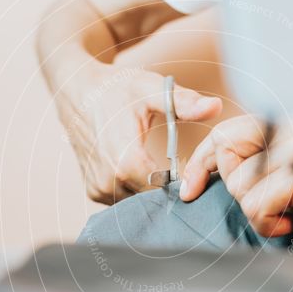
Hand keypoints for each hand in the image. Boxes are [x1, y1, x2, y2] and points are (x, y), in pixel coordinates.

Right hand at [37, 0, 221, 203]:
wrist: (77, 91)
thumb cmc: (116, 89)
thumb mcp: (152, 89)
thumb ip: (184, 102)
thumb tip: (215, 107)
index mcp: (126, 162)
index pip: (168, 191)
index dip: (184, 182)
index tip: (191, 166)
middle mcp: (109, 183)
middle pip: (154, 200)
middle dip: (171, 188)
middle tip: (180, 164)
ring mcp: (99, 190)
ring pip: (140, 202)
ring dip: (153, 190)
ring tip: (163, 167)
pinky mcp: (94, 192)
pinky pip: (124, 199)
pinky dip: (137, 190)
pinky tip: (145, 171)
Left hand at [179, 114, 292, 253]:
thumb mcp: (290, 175)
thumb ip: (258, 164)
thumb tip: (211, 171)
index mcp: (287, 126)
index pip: (225, 130)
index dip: (200, 160)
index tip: (189, 187)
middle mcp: (291, 130)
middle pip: (224, 147)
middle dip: (225, 183)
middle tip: (254, 204)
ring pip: (238, 182)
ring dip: (255, 211)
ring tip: (283, 215)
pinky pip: (254, 203)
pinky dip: (266, 222)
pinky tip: (289, 223)